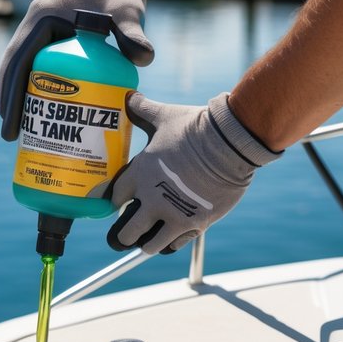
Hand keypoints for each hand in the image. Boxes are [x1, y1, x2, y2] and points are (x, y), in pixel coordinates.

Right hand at [0, 0, 154, 140]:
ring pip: (21, 70)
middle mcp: (34, 25)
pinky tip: (40, 113)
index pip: (18, 59)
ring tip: (20, 131)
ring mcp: (40, 32)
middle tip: (10, 135)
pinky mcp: (51, 40)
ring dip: (17, 98)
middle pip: (13, 69)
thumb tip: (145, 58)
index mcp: (42, 18)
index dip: (10, 91)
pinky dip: (34, 89)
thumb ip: (133, 32)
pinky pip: (36, 68)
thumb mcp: (127, 10)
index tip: (9, 119)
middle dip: (9, 102)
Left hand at [104, 91, 282, 254]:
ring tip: (147, 239)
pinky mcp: (195, 224)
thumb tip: (128, 96)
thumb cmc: (194, 128)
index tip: (118, 203)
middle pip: (125, 232)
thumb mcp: (163, 116)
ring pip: (148, 245)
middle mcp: (152, 199)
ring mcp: (173, 215)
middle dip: (122, 235)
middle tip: (125, 233)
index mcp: (139, 174)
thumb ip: (141, 109)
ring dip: (145, 243)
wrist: (229, 143)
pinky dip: (169, 243)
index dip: (113, 203)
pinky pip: (174, 244)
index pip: (113, 199)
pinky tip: (169, 238)